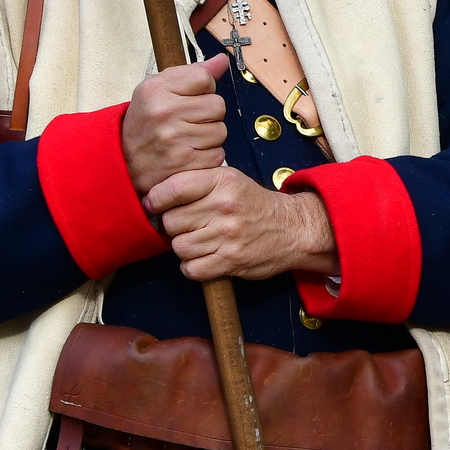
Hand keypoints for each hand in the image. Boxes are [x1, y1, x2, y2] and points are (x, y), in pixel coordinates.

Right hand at [125, 55, 230, 193]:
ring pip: (221, 131)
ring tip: (187, 138)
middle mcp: (164, 113)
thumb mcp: (157, 90)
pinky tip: (189, 153)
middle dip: (207, 113)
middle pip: (218, 105)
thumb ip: (191, 73)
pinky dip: (207, 155)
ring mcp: (175, 140)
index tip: (188, 98)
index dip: (202, 88)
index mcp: (156, 90)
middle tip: (187, 121)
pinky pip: (218, 154)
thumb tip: (222, 61)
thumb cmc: (145, 124)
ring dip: (209, 136)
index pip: (204, 78)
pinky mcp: (186, 163)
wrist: (124, 162)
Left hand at [143, 166, 338, 283]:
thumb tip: (155, 197)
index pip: (173, 189)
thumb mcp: (231, 180)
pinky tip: (203, 258)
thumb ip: (197, 183)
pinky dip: (192, 267)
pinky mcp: (231, 261)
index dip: (156, 199)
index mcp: (223, 182)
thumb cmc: (255, 205)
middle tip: (187, 226)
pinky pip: (191, 269)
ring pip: (179, 247)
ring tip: (198, 242)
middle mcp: (224, 207)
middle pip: (171, 222)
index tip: (154, 205)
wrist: (294, 229)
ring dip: (184, 248)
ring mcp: (228, 236)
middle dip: (174, 226)